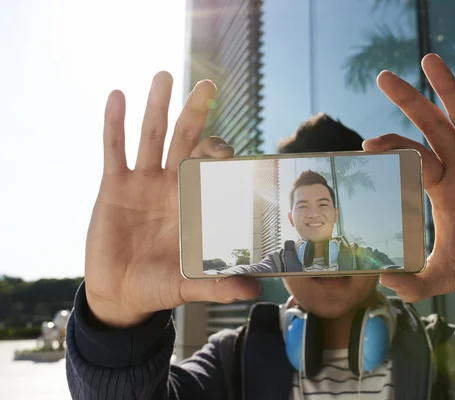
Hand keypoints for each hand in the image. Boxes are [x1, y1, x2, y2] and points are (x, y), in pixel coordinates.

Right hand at [85, 72, 259, 327]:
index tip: (224, 146)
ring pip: (152, 137)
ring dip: (157, 107)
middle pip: (185, 142)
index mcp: (194, 204)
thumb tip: (255, 291)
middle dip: (195, 114)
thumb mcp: (189, 286)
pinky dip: (115, 125)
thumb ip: (218, 285)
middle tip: (208, 86)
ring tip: (164, 75)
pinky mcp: (114, 186)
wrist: (121, 293)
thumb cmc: (159, 287)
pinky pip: (114, 150)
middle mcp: (171, 186)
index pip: (210, 168)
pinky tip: (118, 96)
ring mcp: (143, 183)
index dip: (218, 152)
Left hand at [364, 54, 454, 312]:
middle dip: (410, 103)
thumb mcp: (445, 275)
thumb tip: (382, 283)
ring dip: (450, 90)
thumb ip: (415, 282)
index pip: (413, 158)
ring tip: (429, 60)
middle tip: (384, 78)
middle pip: (433, 128)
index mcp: (442, 191)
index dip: (393, 147)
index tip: (369, 143)